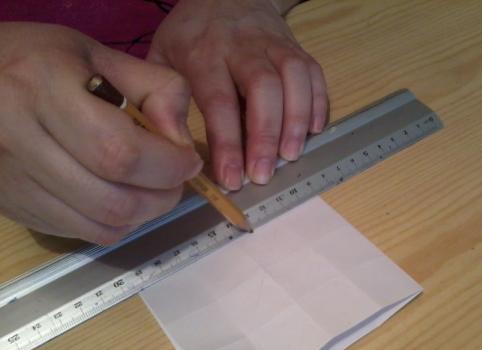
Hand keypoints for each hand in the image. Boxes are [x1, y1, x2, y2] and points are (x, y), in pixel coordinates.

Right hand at [0, 23, 201, 244]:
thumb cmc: (43, 63)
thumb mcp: (102, 56)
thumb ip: (156, 89)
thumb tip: (183, 143)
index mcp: (44, 90)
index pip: (121, 151)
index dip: (168, 165)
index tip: (188, 160)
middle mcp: (20, 141)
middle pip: (113, 200)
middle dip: (163, 196)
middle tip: (175, 179)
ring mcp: (13, 182)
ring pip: (101, 225)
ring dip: (144, 214)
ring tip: (153, 188)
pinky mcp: (15, 207)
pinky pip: (82, 233)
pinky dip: (117, 224)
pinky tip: (121, 197)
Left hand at [148, 0, 328, 189]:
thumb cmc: (191, 36)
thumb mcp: (162, 59)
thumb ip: (165, 100)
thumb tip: (176, 148)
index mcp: (204, 53)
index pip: (220, 102)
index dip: (228, 144)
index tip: (232, 179)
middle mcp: (242, 47)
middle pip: (263, 88)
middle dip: (266, 136)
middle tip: (264, 174)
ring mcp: (274, 45)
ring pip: (294, 78)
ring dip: (296, 121)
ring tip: (291, 155)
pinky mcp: (296, 48)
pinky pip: (314, 73)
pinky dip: (318, 103)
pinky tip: (312, 130)